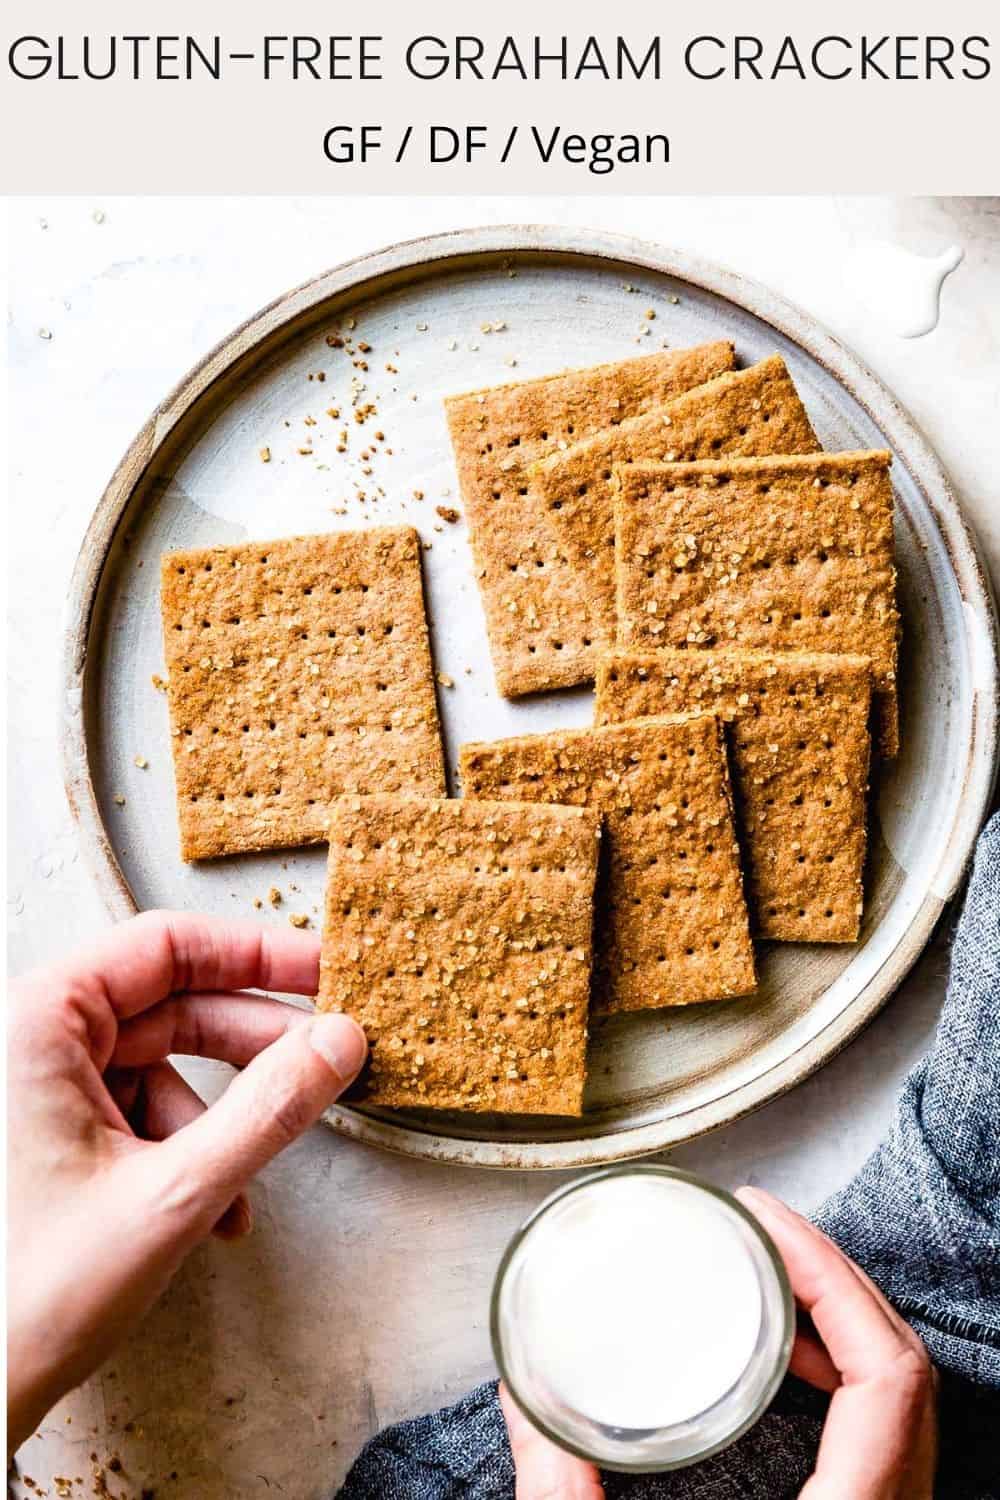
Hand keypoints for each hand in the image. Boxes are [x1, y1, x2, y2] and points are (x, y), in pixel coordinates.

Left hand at [6, 909, 366, 1452]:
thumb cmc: (27, 1298)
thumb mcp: (172, 1195)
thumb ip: (268, 1111)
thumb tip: (339, 1042)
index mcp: (35, 1024)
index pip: (165, 947)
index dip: (255, 955)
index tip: (324, 973)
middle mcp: (29, 1041)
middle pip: (170, 1003)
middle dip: (253, 1045)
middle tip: (328, 1056)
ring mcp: (37, 1086)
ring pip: (162, 1062)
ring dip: (221, 1119)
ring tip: (247, 1183)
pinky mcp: (48, 1130)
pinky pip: (139, 1109)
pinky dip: (186, 1149)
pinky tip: (212, 1209)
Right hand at [501, 1187, 936, 1498]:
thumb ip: (562, 1488)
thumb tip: (518, 1398)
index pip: (885, 1372)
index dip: (832, 1275)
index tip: (765, 1218)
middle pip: (904, 1371)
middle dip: (833, 1279)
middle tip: (761, 1227)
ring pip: (901, 1403)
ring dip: (841, 1325)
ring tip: (768, 1280)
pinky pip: (886, 1434)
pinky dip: (844, 1377)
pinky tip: (786, 1366)